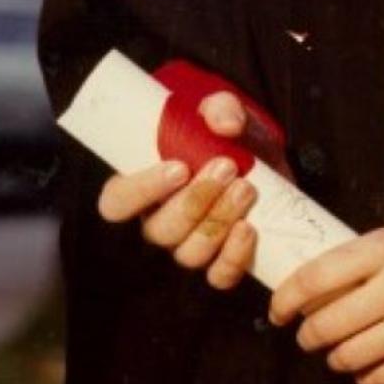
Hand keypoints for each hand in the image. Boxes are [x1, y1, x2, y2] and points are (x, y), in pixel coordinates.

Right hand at [96, 90, 259, 290]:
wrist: (267, 159)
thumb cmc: (229, 134)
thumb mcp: (225, 110)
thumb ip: (221, 107)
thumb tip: (226, 123)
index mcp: (142, 187)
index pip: (116, 203)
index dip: (141, 191)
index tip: (179, 168)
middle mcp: (159, 222)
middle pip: (159, 231)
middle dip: (194, 201)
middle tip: (227, 167)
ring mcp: (189, 245)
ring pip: (189, 253)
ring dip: (218, 221)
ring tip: (246, 188)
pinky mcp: (222, 260)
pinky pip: (219, 276)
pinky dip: (233, 257)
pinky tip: (249, 229)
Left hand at [268, 190, 383, 383]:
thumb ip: (368, 259)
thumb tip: (318, 287)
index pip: (315, 278)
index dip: (286, 300)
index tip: (278, 311)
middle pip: (327, 325)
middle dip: (309, 336)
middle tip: (309, 336)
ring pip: (351, 356)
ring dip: (337, 358)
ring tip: (340, 352)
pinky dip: (367, 377)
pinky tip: (369, 368)